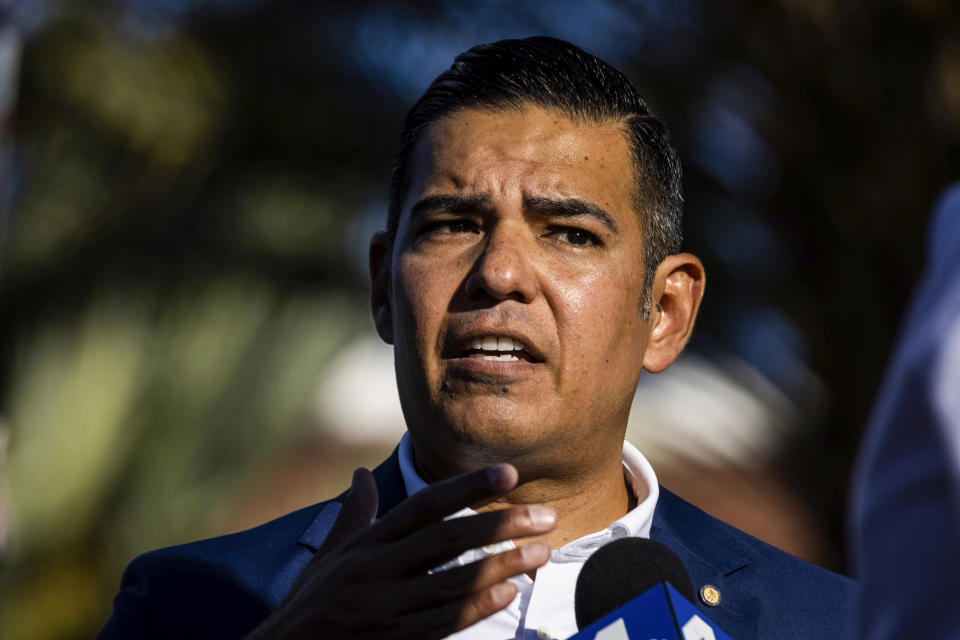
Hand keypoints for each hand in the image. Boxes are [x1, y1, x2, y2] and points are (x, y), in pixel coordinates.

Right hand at [246, 463, 555, 638]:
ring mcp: (386, 606)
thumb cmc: (310, 604)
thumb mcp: (329, 554)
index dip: (467, 486)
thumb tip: (359, 472)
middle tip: (543, 516)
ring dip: (501, 565)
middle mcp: (378, 569)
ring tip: (540, 553)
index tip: (508, 473)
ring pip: (453, 580)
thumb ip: (353, 514)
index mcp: (368, 543)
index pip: (425, 504)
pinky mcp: (394, 639)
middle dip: (499, 524)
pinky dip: (475, 606)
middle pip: (447, 538)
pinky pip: (441, 622)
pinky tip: (507, 594)